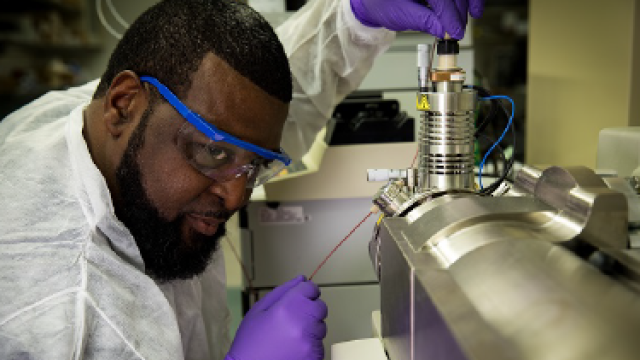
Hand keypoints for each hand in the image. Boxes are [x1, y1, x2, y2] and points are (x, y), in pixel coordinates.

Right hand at [225, 275, 327, 359]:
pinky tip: (293, 348)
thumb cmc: (250, 342)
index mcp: (287, 307)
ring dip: (310, 327)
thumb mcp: (258, 311)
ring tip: (289, 336)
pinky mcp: (315, 357)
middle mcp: (303, 323)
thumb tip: (302, 279)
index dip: (305, 292)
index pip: (311, 289)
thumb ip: (282, 292)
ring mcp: (310, 342)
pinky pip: (319, 344)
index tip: (299, 299)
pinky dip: (310, 344)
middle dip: (309, 309)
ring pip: (321, 326)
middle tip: (291, 320)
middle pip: (320, 307)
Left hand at [350, 0, 484, 39]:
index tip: (455, 32)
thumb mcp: (400, 14)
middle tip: (459, 30)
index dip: (450, 15)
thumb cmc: (381, 3)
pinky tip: (470, 8)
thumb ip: (423, 21)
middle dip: (459, 10)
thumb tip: (443, 31)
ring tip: (468, 18)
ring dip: (466, 2)